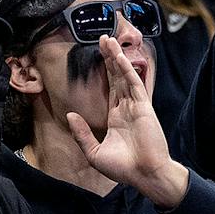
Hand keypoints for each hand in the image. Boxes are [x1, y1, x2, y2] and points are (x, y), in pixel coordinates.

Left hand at [66, 35, 189, 208]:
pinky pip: (134, 83)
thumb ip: (81, 133)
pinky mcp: (144, 106)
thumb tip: (70, 114)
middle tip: (103, 38)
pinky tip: (119, 57)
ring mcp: (136, 105)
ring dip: (116, 57)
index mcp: (116, 117)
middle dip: (109, 57)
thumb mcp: (93, 152)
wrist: (144, 175)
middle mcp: (126, 108)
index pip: (109, 87)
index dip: (104, 70)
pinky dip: (127, 69)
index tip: (99, 55)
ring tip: (108, 40)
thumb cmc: (123, 169)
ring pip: (124, 75)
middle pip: (116, 76)